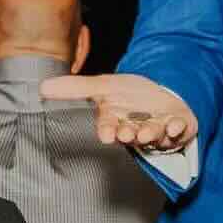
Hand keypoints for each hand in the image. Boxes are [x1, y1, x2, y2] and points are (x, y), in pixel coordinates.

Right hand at [39, 73, 196, 150]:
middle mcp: (137, 129)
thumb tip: (42, 87)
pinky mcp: (179, 127)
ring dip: (151, 133)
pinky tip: (174, 124)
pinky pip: (180, 130)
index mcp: (118, 121)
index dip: (108, 130)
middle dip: (129, 134)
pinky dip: (177, 128)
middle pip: (132, 135)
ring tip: (148, 131)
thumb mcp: (104, 86)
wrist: (164, 92)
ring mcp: (159, 130)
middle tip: (128, 132)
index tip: (107, 134)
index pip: (109, 127)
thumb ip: (76, 88)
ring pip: (154, 136)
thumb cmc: (132, 94)